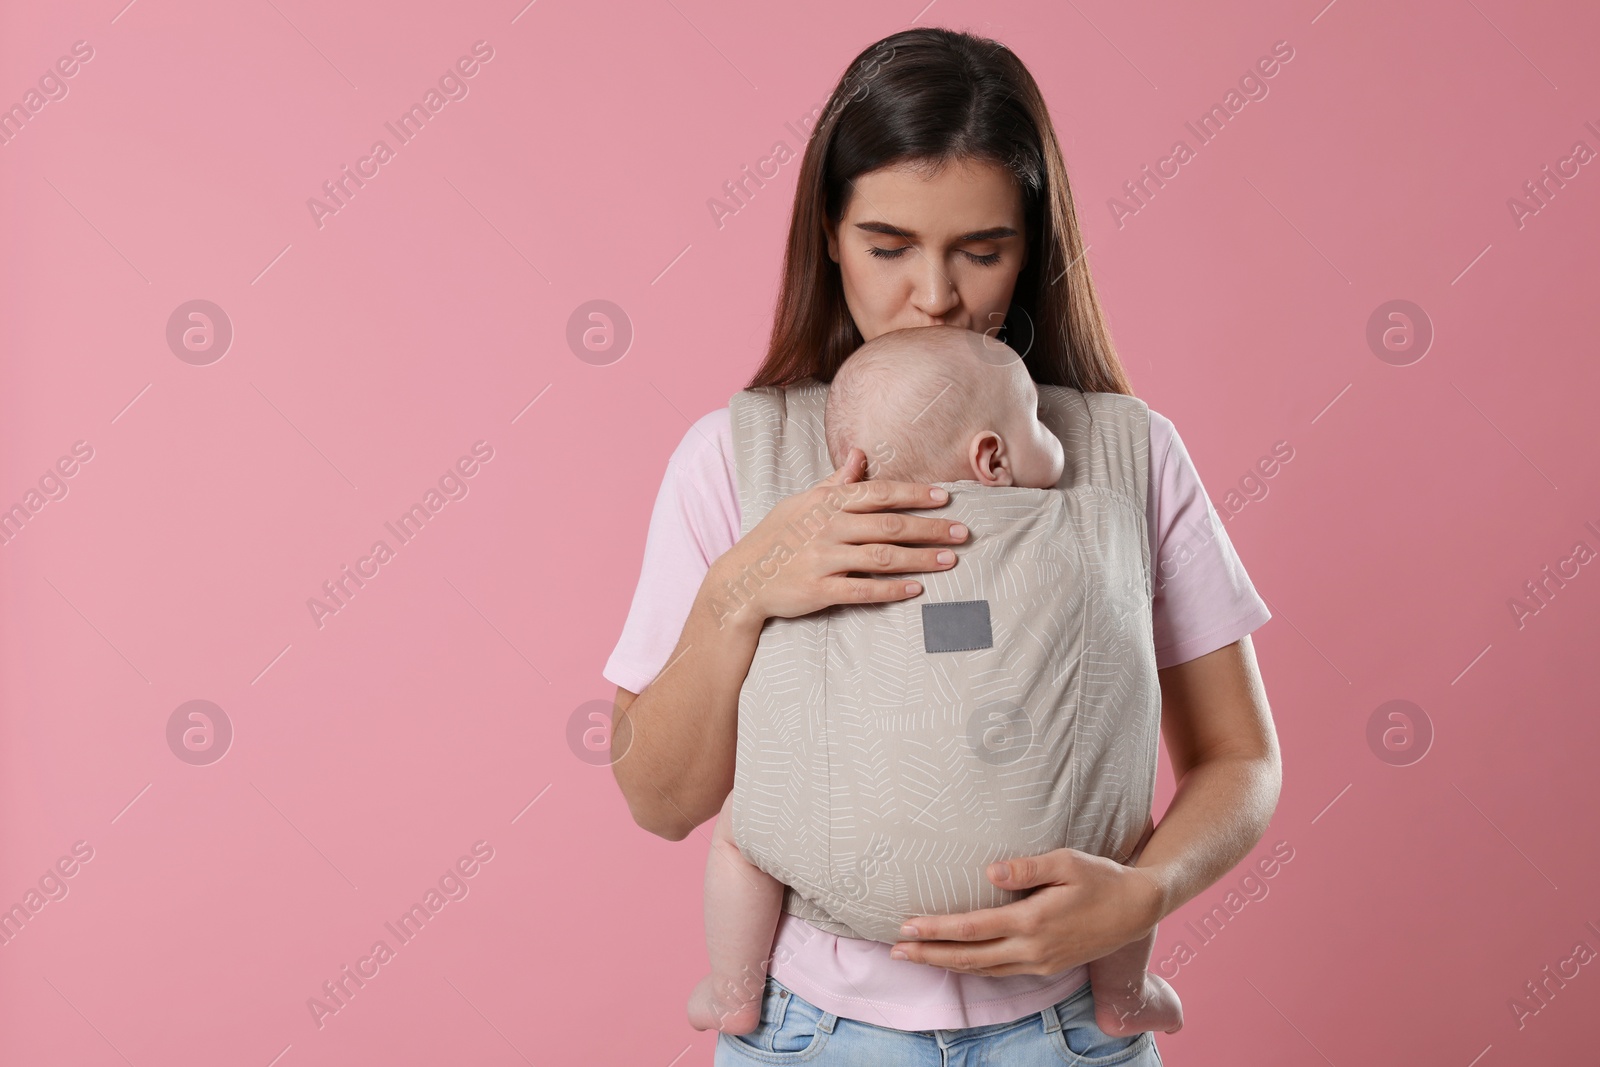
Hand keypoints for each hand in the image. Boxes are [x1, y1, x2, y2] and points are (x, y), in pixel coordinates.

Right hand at [714, 446, 968, 626]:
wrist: (742, 578)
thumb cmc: (776, 537)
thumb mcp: (802, 502)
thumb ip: (835, 481)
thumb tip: (859, 453)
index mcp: (827, 502)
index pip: (879, 493)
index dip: (915, 494)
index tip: (945, 497)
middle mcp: (828, 527)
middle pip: (889, 526)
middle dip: (930, 529)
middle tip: (961, 533)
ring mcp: (823, 559)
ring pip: (882, 558)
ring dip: (920, 559)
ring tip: (949, 561)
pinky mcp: (819, 590)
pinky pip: (863, 590)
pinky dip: (891, 589)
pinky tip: (916, 589)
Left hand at [887, 848, 1167, 976]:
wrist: (1139, 908)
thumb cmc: (1102, 877)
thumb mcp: (1067, 861)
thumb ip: (1027, 867)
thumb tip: (990, 871)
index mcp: (1033, 921)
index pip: (973, 929)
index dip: (936, 929)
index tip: (906, 926)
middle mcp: (1033, 949)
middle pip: (970, 957)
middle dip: (929, 954)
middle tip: (895, 950)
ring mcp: (1040, 962)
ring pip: (983, 969)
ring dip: (947, 964)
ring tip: (916, 956)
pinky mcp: (1048, 966)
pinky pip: (1001, 972)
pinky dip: (974, 968)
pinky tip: (958, 962)